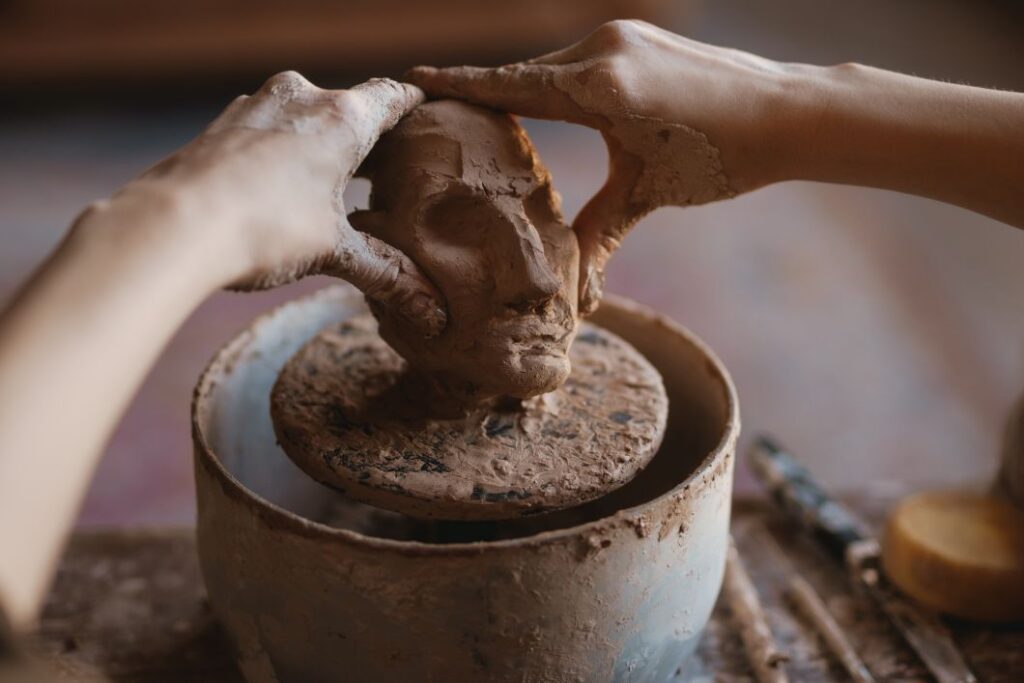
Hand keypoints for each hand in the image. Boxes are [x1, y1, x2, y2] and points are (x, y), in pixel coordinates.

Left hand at [110, 71, 444, 335]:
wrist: (171, 225)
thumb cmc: (263, 228)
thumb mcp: (334, 252)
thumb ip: (384, 272)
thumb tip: (431, 313)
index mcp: (342, 119)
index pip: (392, 97)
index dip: (413, 105)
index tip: (427, 111)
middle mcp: (300, 99)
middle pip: (349, 107)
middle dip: (369, 136)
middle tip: (389, 164)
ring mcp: (255, 107)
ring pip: (304, 117)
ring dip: (321, 143)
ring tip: (335, 180)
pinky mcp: (221, 126)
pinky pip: (267, 130)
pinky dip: (283, 151)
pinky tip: (281, 186)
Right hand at [408, 20, 789, 311]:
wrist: (790, 115)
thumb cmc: (720, 157)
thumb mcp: (647, 194)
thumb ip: (597, 232)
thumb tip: (575, 296)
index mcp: (599, 86)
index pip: (512, 85)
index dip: (461, 84)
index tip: (415, 76)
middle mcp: (605, 50)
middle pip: (529, 75)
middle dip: (490, 93)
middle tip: (448, 110)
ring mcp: (625, 38)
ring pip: (557, 66)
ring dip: (529, 90)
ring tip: (496, 114)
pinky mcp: (642, 39)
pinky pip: (584, 59)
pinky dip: (562, 81)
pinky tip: (556, 101)